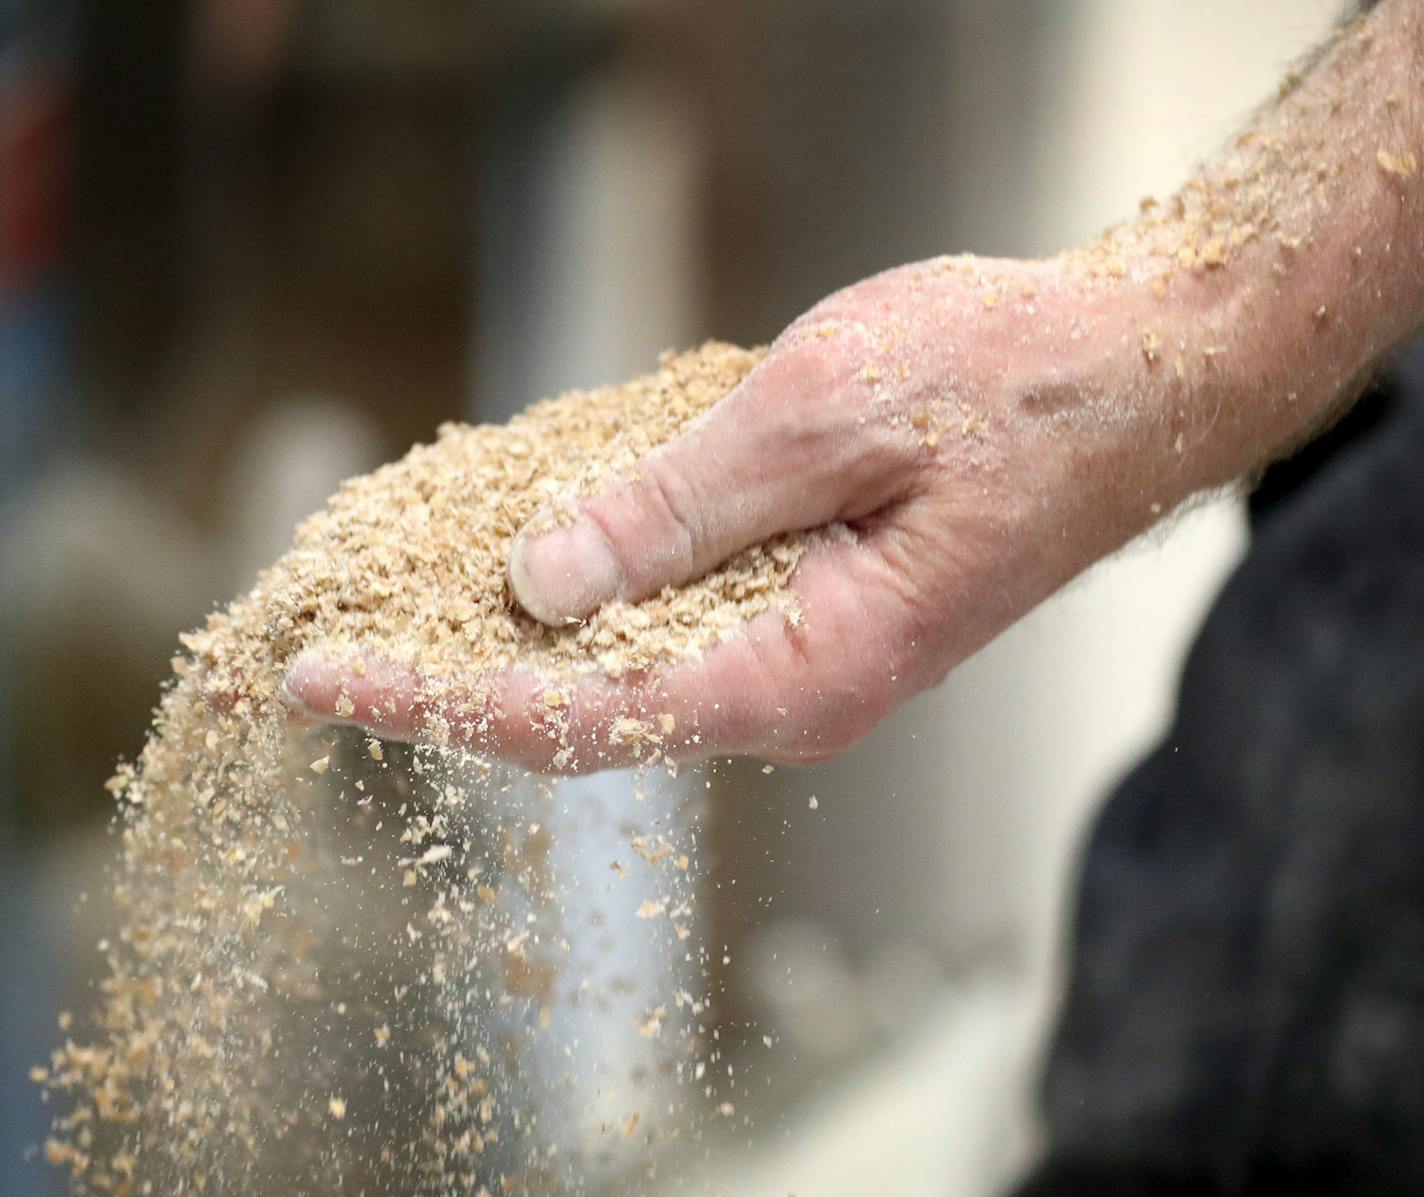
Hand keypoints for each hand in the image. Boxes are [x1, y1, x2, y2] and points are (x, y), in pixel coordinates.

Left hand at [286, 252, 1222, 771]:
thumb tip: (544, 582)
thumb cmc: (1012, 387)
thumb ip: (679, 508)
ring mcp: (799, 657)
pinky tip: (527, 552)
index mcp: (799, 671)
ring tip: (400, 595)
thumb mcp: (824, 417)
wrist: (1135, 379)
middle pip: (583, 710)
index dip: (435, 701)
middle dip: (450, 674)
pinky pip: (673, 617)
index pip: (575, 719)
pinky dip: (588, 588)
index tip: (325, 680)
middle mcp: (791, 692)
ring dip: (512, 632)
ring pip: (622, 664)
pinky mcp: (806, 612)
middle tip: (331, 638)